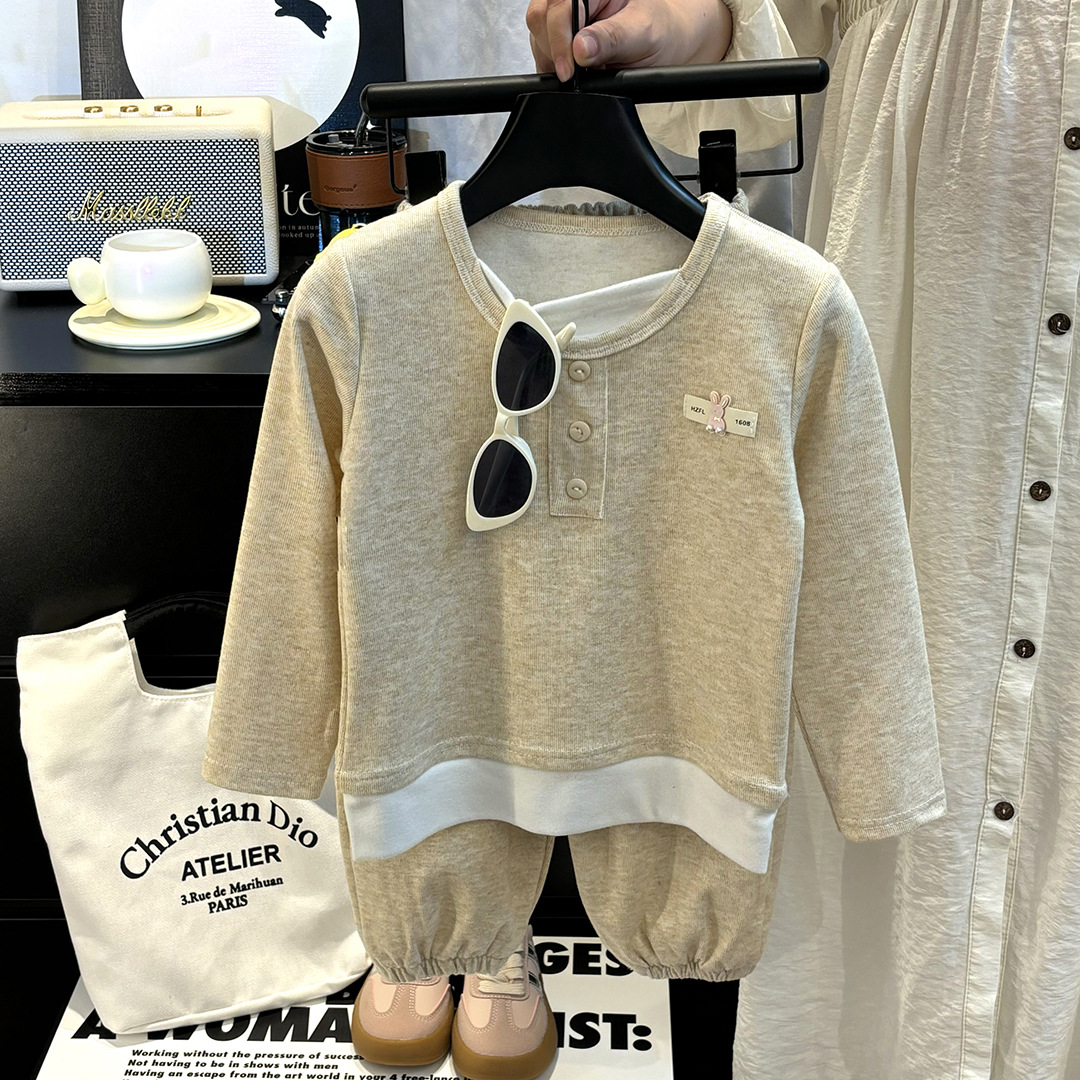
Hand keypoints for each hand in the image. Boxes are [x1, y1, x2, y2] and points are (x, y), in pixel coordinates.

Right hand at [527, 0, 733, 82]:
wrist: (667, 43)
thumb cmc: (661, 30)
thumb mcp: (644, 33)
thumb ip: (613, 39)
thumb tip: (581, 50)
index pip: (560, 5)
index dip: (559, 38)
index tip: (569, 68)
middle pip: (541, 17)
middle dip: (553, 50)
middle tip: (573, 75)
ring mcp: (567, 15)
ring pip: (538, 35)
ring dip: (552, 60)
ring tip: (581, 72)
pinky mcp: (562, 35)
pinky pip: (542, 50)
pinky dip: (554, 66)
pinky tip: (574, 73)